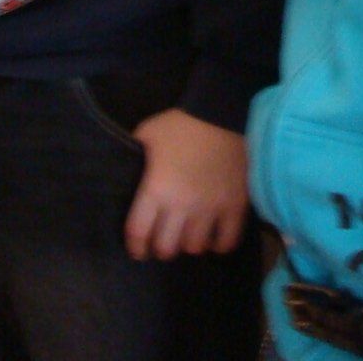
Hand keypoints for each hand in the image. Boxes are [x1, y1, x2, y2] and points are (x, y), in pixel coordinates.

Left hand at [123, 108, 247, 259]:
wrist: (221, 112)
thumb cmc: (181, 124)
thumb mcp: (147, 134)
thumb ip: (136, 158)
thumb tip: (128, 171)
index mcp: (156, 190)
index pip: (139, 233)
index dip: (135, 247)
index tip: (138, 250)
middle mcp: (181, 206)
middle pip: (167, 247)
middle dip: (162, 247)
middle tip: (163, 240)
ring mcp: (210, 209)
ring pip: (195, 247)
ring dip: (188, 244)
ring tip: (188, 236)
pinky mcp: (234, 207)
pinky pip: (226, 241)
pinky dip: (218, 244)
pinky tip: (214, 237)